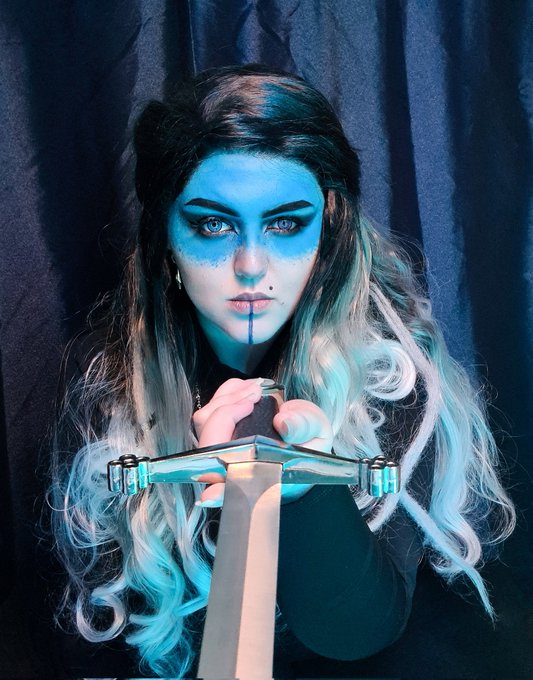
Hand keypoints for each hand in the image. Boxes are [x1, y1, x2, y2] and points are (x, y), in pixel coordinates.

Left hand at [193, 379, 332, 506]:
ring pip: (205, 423)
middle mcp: (236, 466)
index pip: (230, 487)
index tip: (210, 495)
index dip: (217, 490)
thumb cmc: (309, 440)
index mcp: (261, 477)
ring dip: (228, 398)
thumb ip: (304, 428)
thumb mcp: (318, 434)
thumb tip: (283, 422)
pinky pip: (210, 410)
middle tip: (256, 396)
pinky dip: (226, 393)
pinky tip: (246, 388)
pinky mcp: (219, 430)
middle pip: (211, 443)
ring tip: (255, 389)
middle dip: (229, 412)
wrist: (304, 431)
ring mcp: (223, 448)